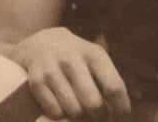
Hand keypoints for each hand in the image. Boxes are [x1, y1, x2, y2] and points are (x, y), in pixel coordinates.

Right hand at [11, 27, 130, 118]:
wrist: (40, 43)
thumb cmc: (78, 59)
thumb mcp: (96, 60)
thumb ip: (109, 83)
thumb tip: (120, 116)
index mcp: (94, 54)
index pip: (115, 88)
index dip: (121, 110)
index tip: (120, 118)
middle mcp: (72, 58)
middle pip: (94, 103)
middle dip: (98, 115)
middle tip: (97, 113)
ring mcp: (52, 68)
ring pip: (74, 110)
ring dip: (79, 116)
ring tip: (79, 108)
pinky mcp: (36, 79)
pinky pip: (54, 111)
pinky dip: (60, 113)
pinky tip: (61, 104)